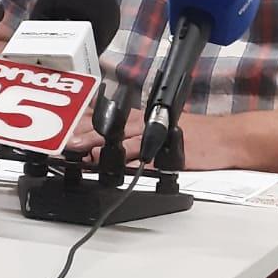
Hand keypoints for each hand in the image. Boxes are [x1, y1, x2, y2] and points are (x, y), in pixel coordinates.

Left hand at [65, 112, 230, 170]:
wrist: (224, 139)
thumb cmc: (192, 137)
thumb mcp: (155, 131)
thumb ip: (127, 140)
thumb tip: (98, 152)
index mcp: (135, 117)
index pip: (100, 118)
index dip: (75, 124)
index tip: (53, 131)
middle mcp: (139, 121)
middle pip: (101, 125)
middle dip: (75, 133)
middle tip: (53, 141)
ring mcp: (151, 132)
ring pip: (114, 136)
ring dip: (91, 142)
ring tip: (70, 148)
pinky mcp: (162, 147)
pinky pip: (138, 151)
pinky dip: (120, 155)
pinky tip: (105, 159)